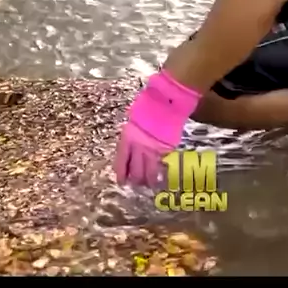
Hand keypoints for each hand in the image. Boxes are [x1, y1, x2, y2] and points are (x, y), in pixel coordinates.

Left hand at [115, 70, 200, 187]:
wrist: (166, 102)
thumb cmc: (148, 105)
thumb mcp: (134, 118)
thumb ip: (132, 133)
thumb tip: (131, 142)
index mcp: (128, 137)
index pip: (122, 160)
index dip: (121, 172)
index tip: (121, 181)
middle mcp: (140, 146)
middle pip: (136, 170)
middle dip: (135, 180)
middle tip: (135, 185)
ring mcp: (154, 149)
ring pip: (150, 171)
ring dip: (149, 179)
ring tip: (149, 184)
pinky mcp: (167, 149)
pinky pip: (161, 163)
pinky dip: (160, 170)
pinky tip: (160, 174)